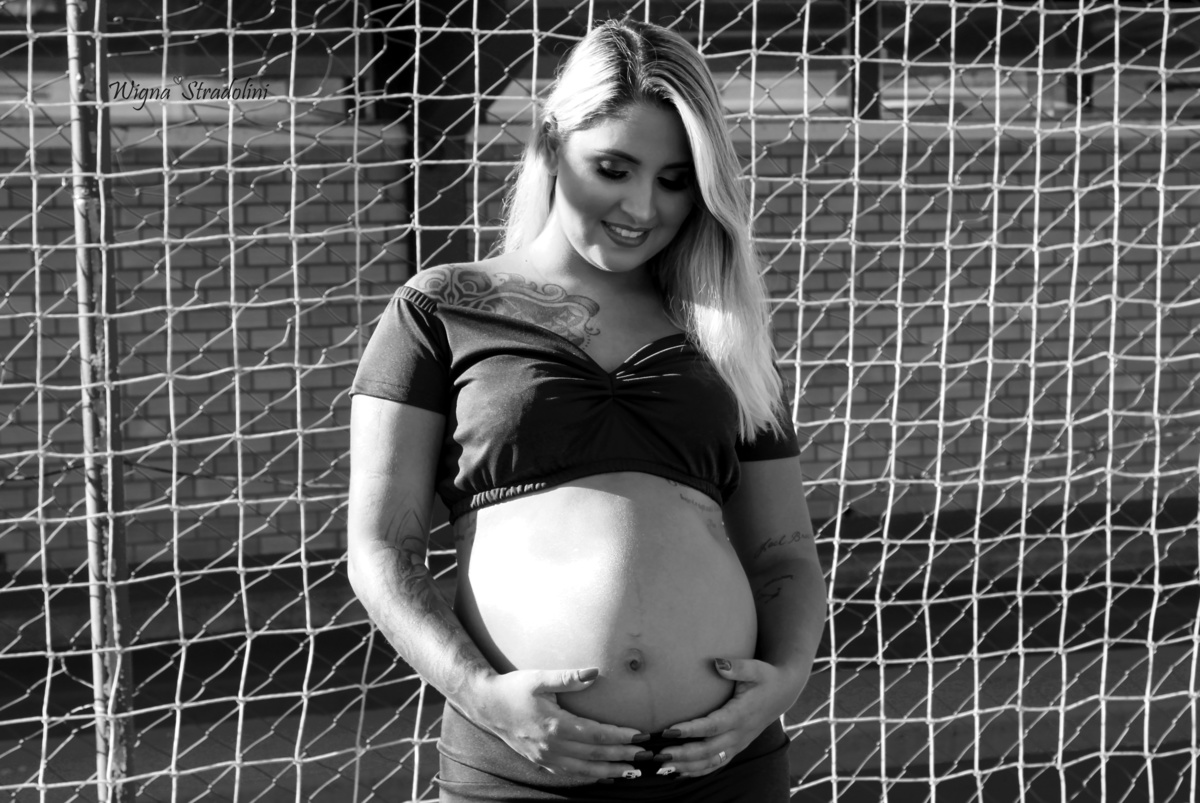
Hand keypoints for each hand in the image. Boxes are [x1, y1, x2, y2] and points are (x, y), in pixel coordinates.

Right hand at [472, 667, 650, 780]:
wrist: (487, 706)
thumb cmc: (514, 688)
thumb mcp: (540, 678)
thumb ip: (568, 677)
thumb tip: (595, 673)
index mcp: (555, 725)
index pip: (596, 734)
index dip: (620, 736)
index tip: (639, 735)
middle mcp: (552, 746)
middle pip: (595, 754)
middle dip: (623, 756)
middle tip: (646, 756)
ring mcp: (546, 757)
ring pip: (585, 769)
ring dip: (610, 771)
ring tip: (632, 772)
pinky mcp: (541, 762)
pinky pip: (571, 773)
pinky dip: (590, 776)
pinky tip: (603, 775)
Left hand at [652, 658, 807, 778]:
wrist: (783, 693)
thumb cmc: (766, 678)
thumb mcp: (756, 669)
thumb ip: (737, 667)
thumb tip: (717, 663)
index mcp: (741, 715)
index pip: (712, 727)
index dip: (691, 731)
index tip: (669, 731)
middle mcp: (739, 734)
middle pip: (708, 750)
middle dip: (682, 754)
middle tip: (658, 753)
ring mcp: (738, 744)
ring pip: (711, 762)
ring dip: (687, 766)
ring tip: (662, 765)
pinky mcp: (735, 748)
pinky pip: (716, 765)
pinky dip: (697, 771)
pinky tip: (678, 773)